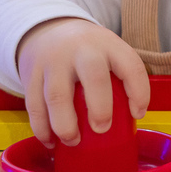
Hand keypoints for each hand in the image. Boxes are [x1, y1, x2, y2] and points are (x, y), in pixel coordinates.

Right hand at [15, 18, 149, 147]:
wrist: (47, 29)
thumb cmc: (88, 52)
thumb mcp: (108, 51)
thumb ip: (120, 76)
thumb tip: (130, 119)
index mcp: (108, 44)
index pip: (131, 66)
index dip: (139, 92)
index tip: (137, 114)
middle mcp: (81, 49)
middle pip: (93, 76)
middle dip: (100, 108)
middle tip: (101, 129)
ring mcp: (53, 61)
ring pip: (56, 95)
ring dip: (65, 125)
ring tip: (73, 141)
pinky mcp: (31, 74)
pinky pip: (34, 105)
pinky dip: (41, 128)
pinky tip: (51, 142)